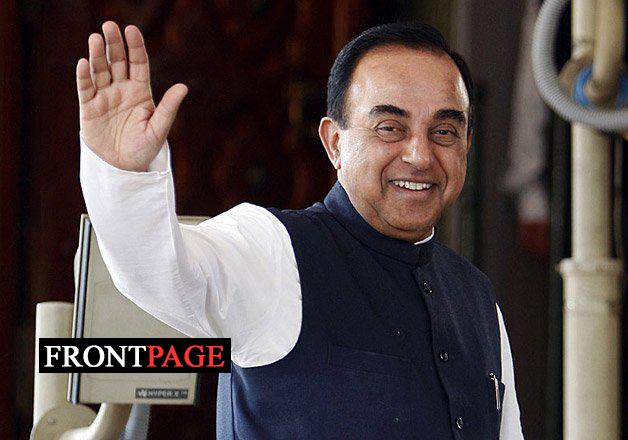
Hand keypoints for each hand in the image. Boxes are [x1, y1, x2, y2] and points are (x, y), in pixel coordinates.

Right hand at [76, 21, 187, 171]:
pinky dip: (84, 76)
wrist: (124, 167)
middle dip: (114, 44)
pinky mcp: (89, 108)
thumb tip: (184, 87)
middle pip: (117, 61)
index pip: (138, 63)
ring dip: (98, 54)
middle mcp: (122, 89)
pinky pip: (86, 88)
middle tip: (109, 25)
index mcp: (141, 91)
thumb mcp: (159, 129)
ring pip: (100, 70)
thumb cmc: (144, 148)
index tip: (132, 30)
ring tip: (96, 38)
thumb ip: (169, 107)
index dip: (135, 47)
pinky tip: (84, 63)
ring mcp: (105, 97)